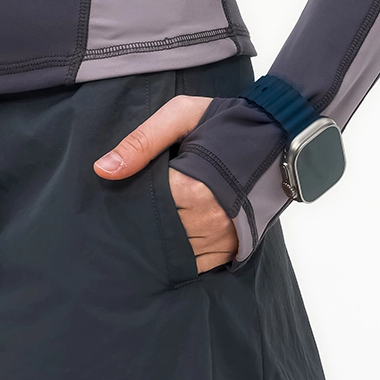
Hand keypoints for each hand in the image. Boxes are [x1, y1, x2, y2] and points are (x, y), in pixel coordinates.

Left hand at [93, 94, 236, 272]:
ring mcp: (224, 235)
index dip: (129, 202)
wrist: (277, 133)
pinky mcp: (234, 245)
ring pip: (177, 253)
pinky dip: (182, 257)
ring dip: (161, 243)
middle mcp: (210, 217)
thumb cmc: (224, 120)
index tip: (122, 194)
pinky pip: (199, 264)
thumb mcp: (179, 116)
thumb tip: (103, 170)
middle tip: (127, 215)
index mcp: (193, 186)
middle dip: (143, 223)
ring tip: (148, 228)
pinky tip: (168, 245)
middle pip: (159, 233)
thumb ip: (141, 142)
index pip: (147, 207)